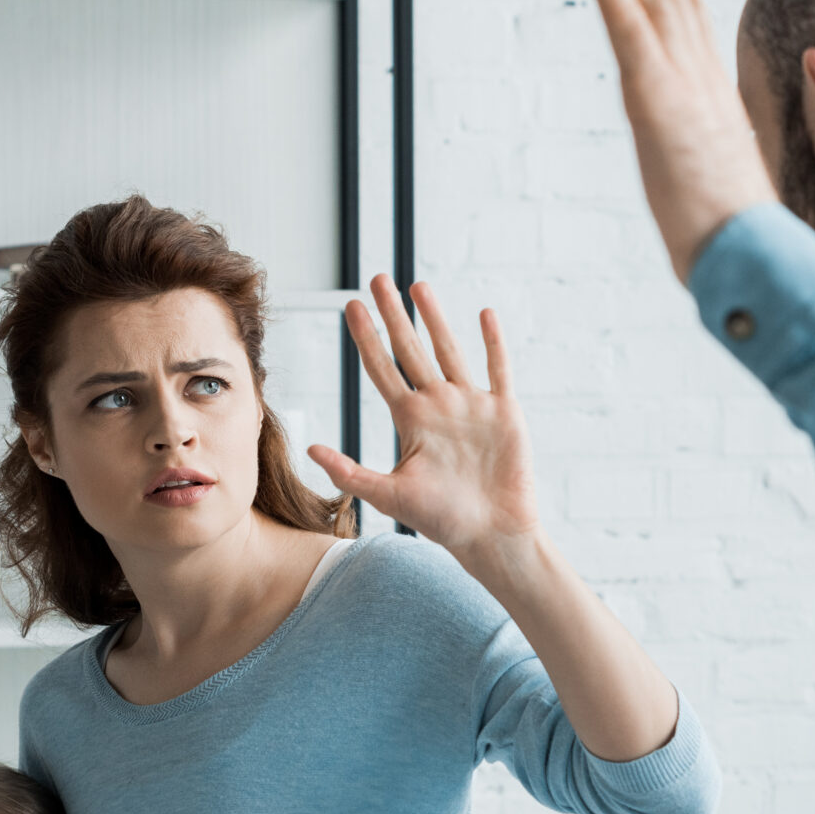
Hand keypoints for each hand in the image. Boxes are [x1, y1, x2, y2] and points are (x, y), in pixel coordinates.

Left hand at [310, 275, 540, 563]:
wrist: (492, 535)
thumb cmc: (443, 521)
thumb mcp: (389, 495)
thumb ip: (350, 472)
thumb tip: (310, 449)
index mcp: (411, 420)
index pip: (382, 368)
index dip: (366, 337)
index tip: (351, 305)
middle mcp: (438, 405)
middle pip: (411, 349)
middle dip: (394, 314)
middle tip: (378, 278)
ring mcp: (471, 406)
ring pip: (449, 350)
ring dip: (435, 318)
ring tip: (418, 286)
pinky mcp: (504, 413)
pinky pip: (497, 369)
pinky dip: (493, 343)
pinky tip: (484, 314)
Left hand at [578, 0, 776, 282]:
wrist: (752, 262)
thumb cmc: (742, 243)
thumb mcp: (730, 196)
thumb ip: (724, 172)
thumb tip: (728, 184)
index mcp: (712, 97)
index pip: (689, 15)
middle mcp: (699, 78)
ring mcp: (680, 84)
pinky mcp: (657, 100)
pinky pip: (629, 28)